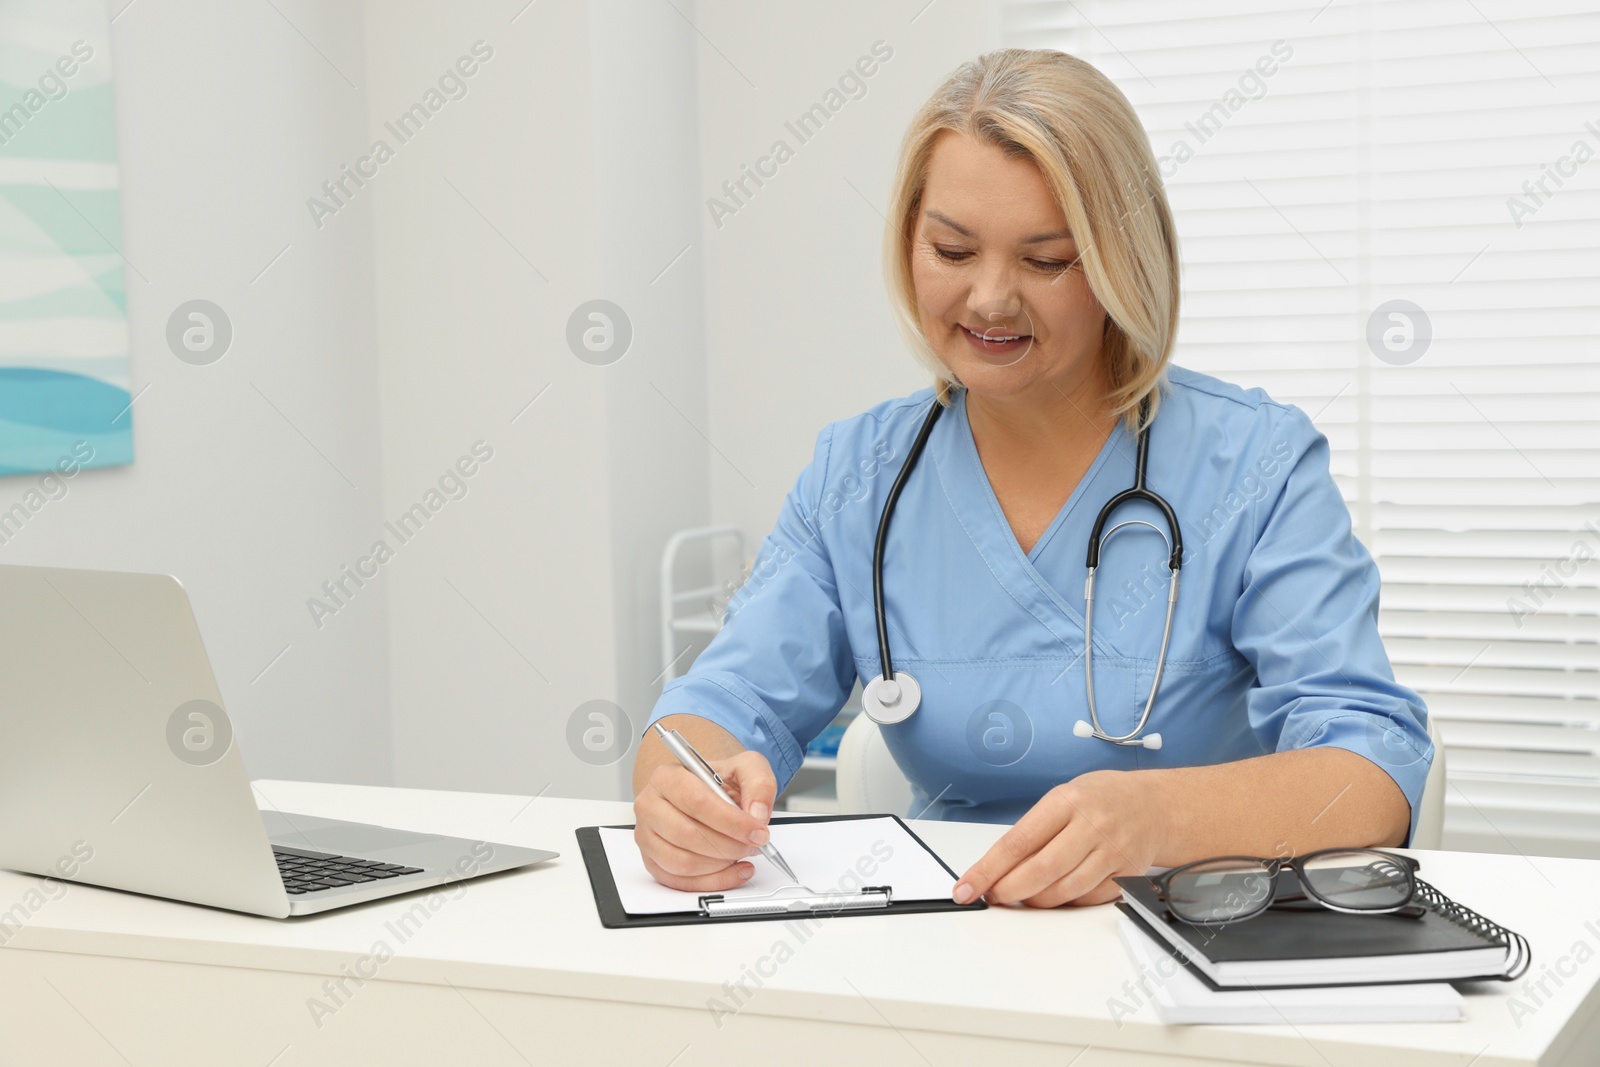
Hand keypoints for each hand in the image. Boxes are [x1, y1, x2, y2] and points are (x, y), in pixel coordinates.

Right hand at [633, 750, 778, 892]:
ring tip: (743, 854)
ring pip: (683, 862)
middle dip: (729, 845)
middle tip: (753, 844)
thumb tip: (757, 814)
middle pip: (687, 834)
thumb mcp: (745, 768)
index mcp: (667, 777)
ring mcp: (647, 836)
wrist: (706, 793)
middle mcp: (650, 805)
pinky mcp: (652, 861)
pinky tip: (734, 870)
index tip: (757, 832)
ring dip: (721, 865)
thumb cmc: (719, 781)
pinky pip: (681, 882)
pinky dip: (713, 881)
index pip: (696, 802)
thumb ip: (758, 784)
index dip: (731, 822)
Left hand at [952, 770, 1166, 907]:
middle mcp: (1091, 825)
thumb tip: (998, 867)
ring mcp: (1111, 851)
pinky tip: (1055, 894)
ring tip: (1021, 895)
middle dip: (1008, 890)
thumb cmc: (1101, 798)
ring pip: (1064, 891)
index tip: (966, 886)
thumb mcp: (1063, 798)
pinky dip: (1065, 902)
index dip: (988, 869)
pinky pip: (1087, 899)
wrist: (1155, 806)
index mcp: (1067, 801)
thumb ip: (1035, 829)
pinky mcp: (1126, 874)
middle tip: (991, 896)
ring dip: (1034, 900)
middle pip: (1040, 871)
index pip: (1017, 841)